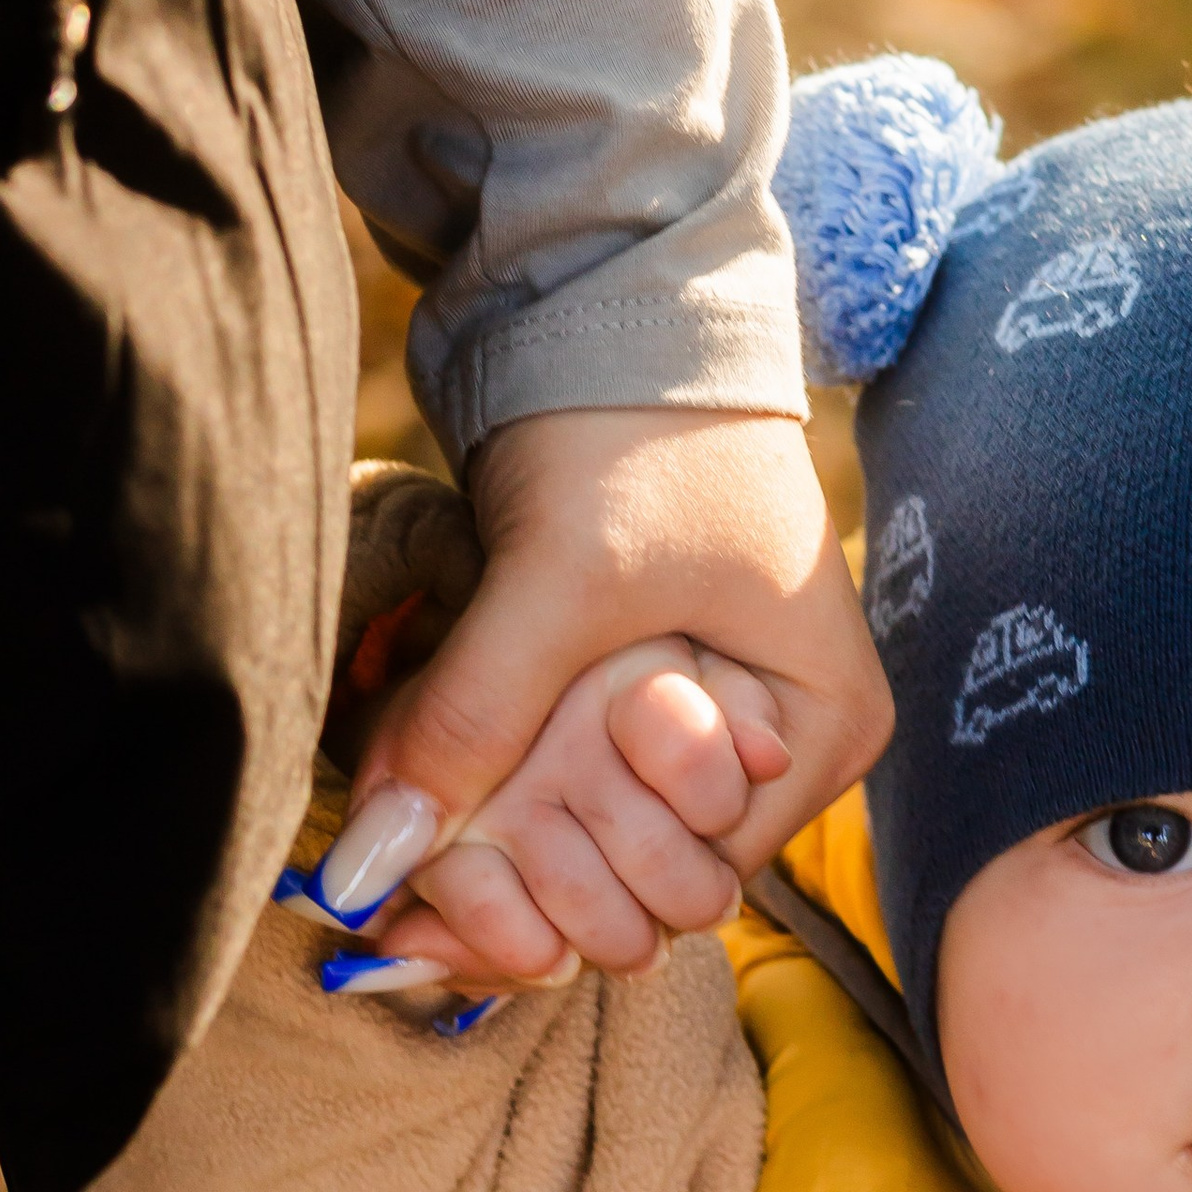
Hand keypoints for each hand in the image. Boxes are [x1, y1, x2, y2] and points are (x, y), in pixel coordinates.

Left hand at [311, 407, 889, 985]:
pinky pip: (569, 780)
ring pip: (599, 829)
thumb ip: (473, 720)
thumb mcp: (560, 580)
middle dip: (540, 864)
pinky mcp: (639, 691)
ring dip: (509, 831)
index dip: (580, 886)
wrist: (614, 305)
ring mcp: (709, 716)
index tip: (463, 871)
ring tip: (419, 805)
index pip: (697, 877)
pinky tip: (427, 784)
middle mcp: (779, 742)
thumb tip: (369, 869)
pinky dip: (498, 786)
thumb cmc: (636, 431)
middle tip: (427, 845)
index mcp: (822, 728)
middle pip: (650, 866)